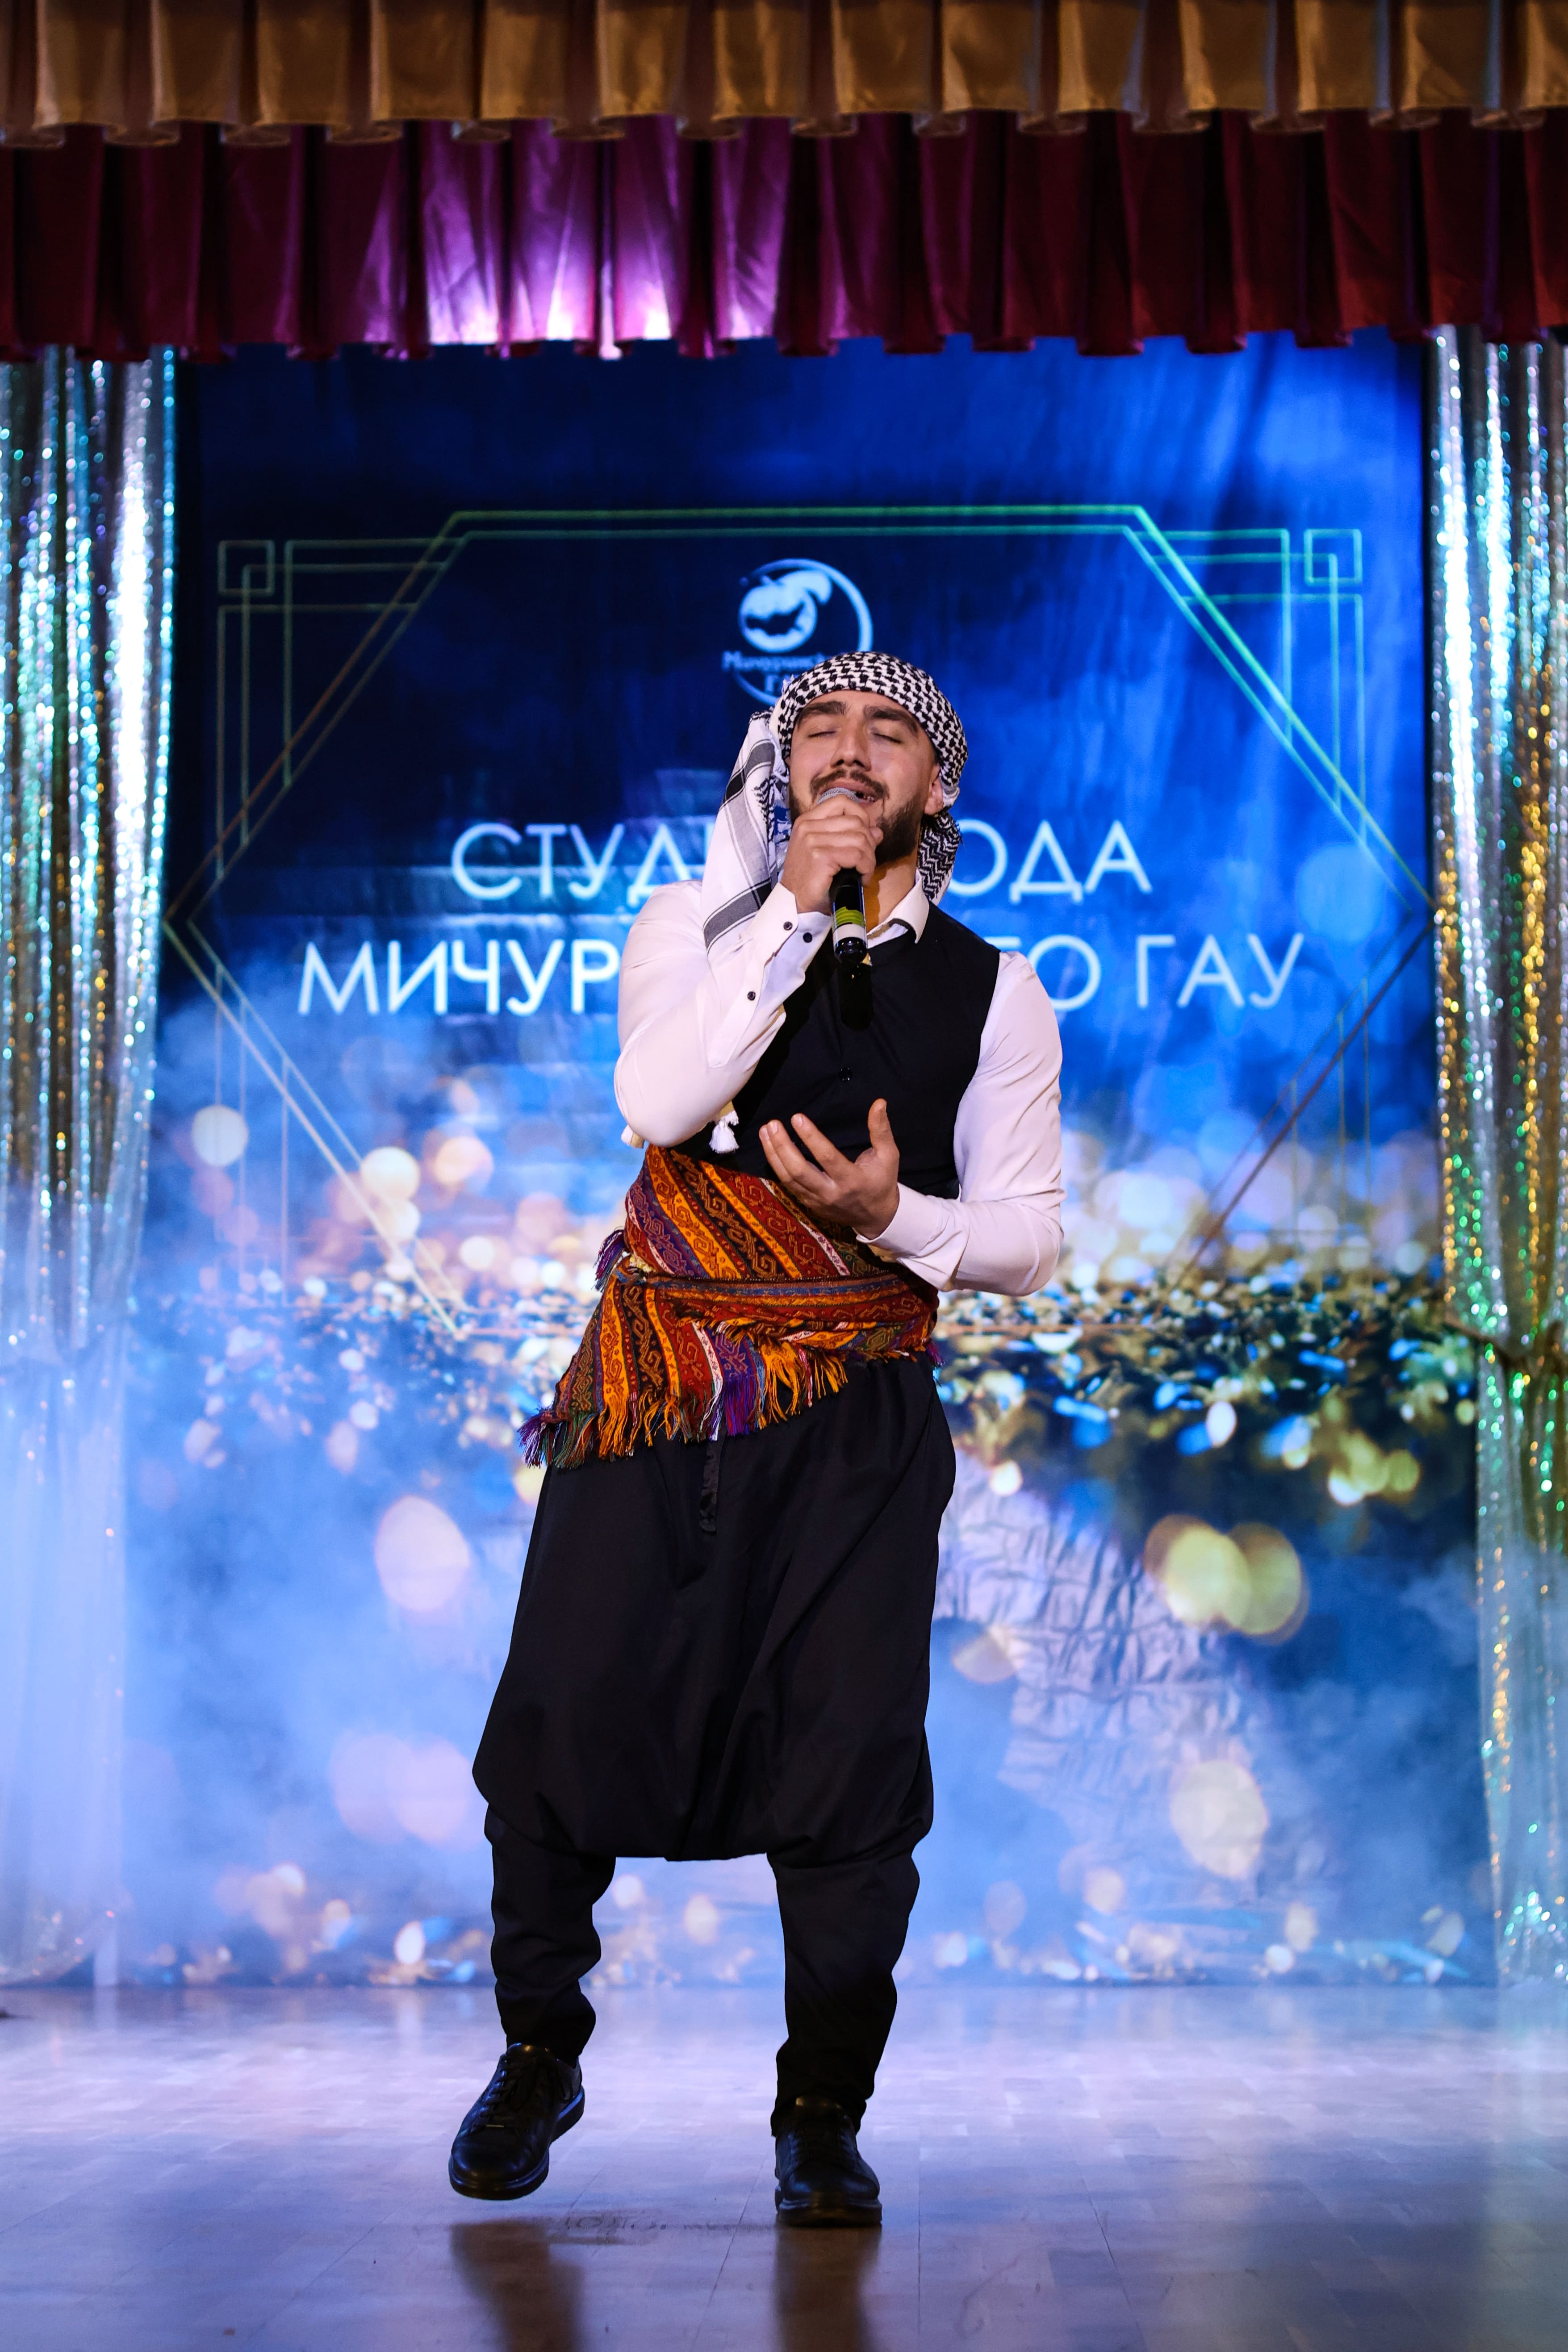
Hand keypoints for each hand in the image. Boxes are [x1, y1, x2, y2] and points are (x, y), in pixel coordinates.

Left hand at [759, 1099, 900, 1235]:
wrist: (875, 1217)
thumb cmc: (882, 1182)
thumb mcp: (888, 1156)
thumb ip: (881, 1130)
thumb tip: (879, 1103)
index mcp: (851, 1180)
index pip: (826, 1157)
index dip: (810, 1137)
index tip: (797, 1117)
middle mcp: (831, 1193)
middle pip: (799, 1170)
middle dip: (782, 1146)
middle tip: (773, 1124)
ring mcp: (817, 1201)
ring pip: (788, 1179)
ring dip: (773, 1154)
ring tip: (765, 1131)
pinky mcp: (809, 1204)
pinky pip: (787, 1185)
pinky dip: (776, 1166)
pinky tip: (770, 1148)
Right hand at [778, 789, 880, 913]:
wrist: (794, 904)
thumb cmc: (812, 879)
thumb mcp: (828, 851)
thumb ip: (849, 836)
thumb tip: (877, 831)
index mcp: (808, 820)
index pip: (842, 802)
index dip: (861, 816)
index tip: (864, 837)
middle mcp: (808, 826)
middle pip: (856, 821)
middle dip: (869, 843)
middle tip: (865, 862)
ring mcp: (812, 840)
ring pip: (860, 839)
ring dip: (869, 858)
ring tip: (863, 872)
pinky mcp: (820, 856)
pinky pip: (857, 855)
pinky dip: (866, 867)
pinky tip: (861, 878)